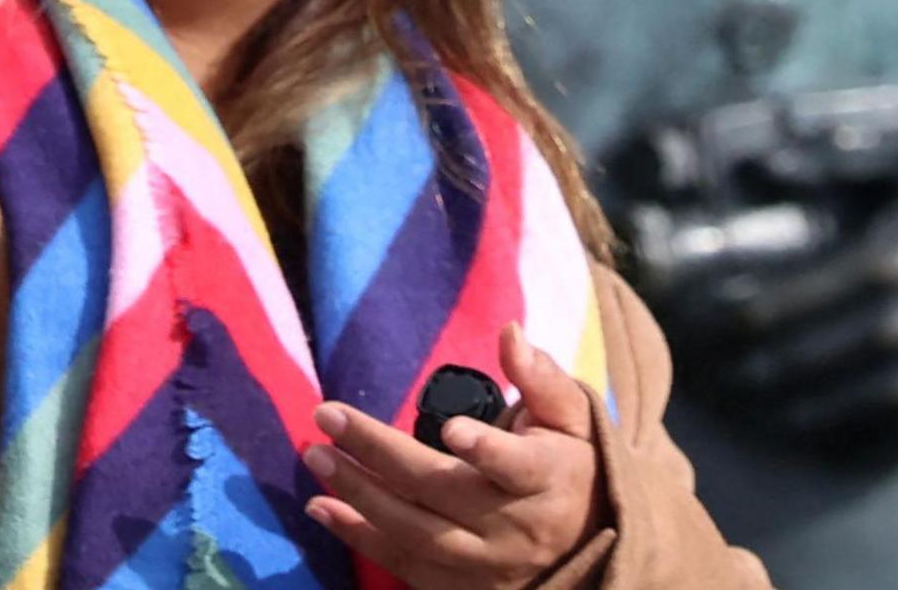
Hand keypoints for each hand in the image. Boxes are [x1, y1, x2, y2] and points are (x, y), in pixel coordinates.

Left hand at [304, 323, 605, 588]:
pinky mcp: (458, 586)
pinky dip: (358, 537)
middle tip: (328, 416)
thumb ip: (540, 378)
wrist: (582, 546)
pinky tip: (323, 508)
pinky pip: (401, 563)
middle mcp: (514, 527)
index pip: (517, 466)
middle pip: (442, 490)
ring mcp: (483, 563)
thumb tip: (509, 333)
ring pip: (413, 531)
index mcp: (548, 478)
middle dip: (379, 452)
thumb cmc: (570, 466)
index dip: (485, 449)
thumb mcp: (571, 418)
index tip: (452, 428)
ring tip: (316, 457)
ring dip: (358, 495)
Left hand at [675, 153, 897, 444]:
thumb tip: (765, 163)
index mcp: (890, 260)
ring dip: (760, 407)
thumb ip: (840, 156)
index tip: (687, 315)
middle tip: (691, 362)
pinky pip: (861, 437)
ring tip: (726, 393)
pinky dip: (814, 432)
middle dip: (726, 369)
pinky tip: (786, 415)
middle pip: (784, 366)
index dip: (717, 320)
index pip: (774, 308)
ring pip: (815, 411)